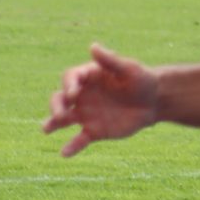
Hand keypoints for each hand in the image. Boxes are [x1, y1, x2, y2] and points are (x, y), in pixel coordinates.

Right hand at [43, 44, 159, 156]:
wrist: (154, 102)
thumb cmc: (141, 80)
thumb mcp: (129, 69)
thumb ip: (110, 60)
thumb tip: (93, 46)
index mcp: (88, 77)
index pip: (70, 78)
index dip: (69, 85)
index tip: (74, 93)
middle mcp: (82, 95)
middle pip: (60, 99)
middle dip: (56, 106)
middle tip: (60, 114)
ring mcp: (86, 114)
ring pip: (63, 119)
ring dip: (53, 123)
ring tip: (45, 129)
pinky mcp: (94, 131)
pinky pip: (79, 140)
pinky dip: (71, 147)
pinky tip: (64, 153)